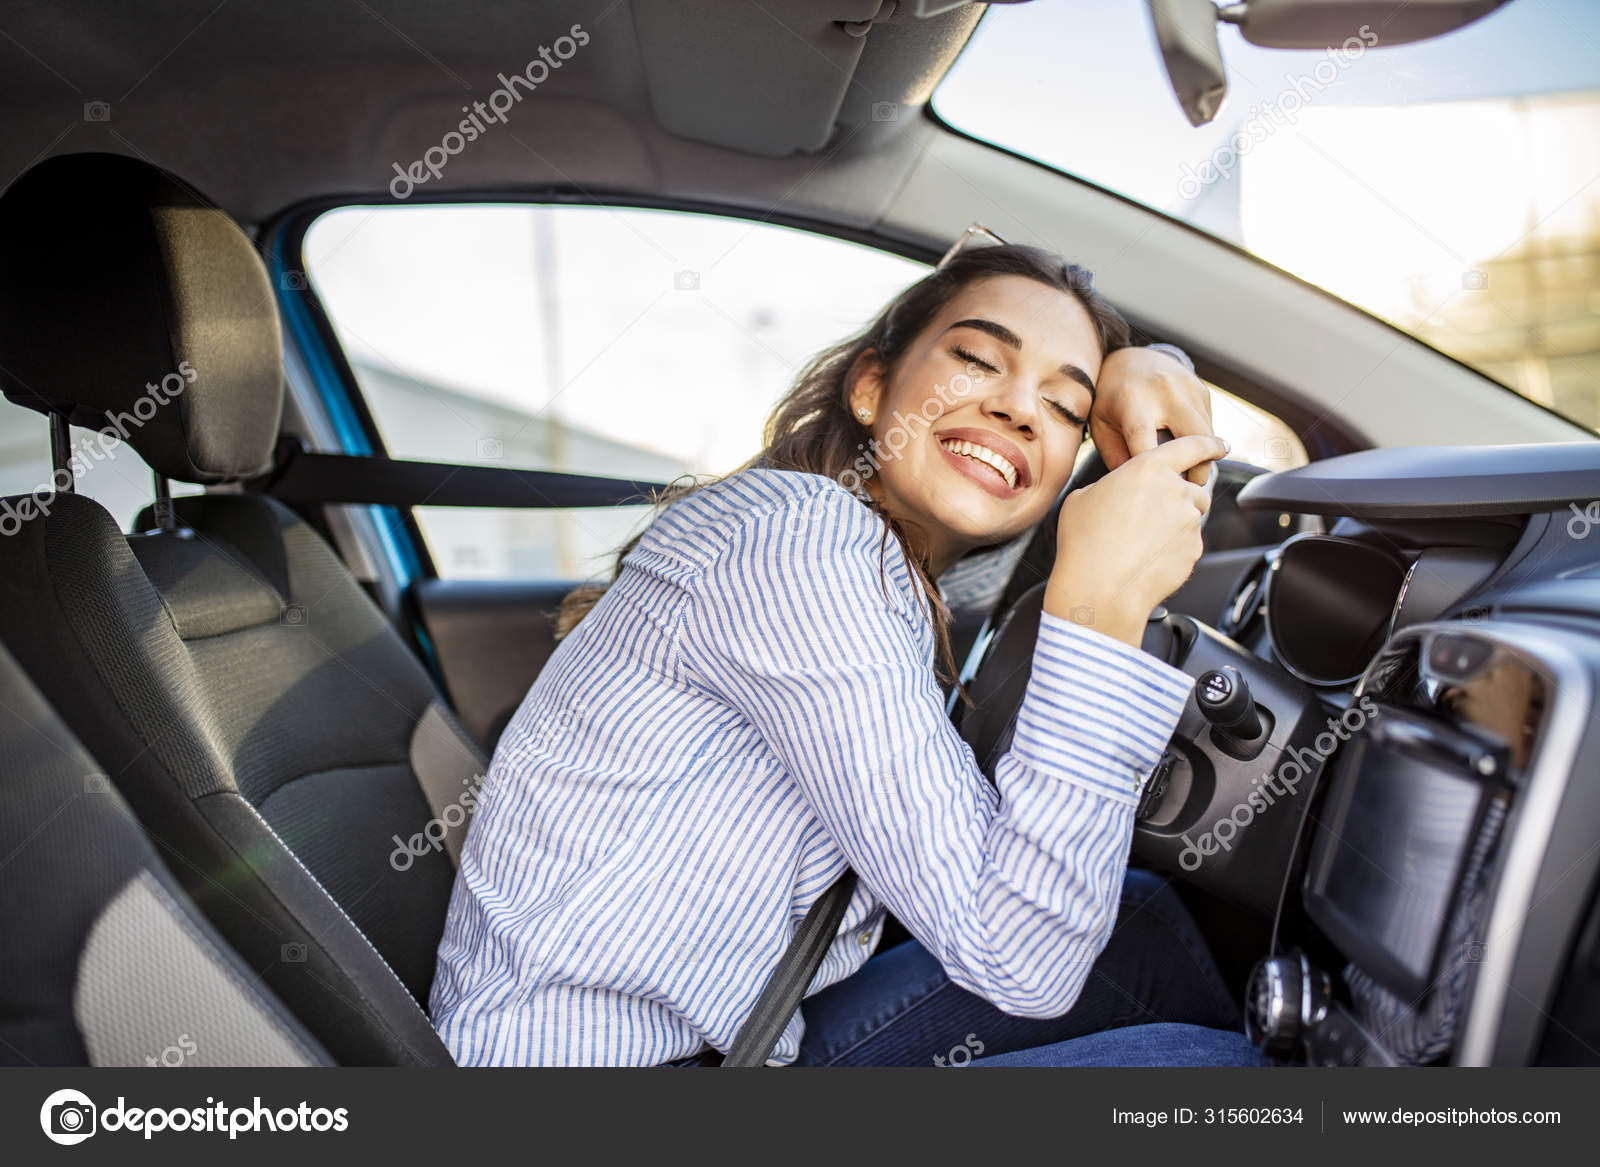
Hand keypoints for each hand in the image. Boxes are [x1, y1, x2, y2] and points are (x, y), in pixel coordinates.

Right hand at [1044, 434, 1228, 646]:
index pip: (1192, 446)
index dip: (1209, 443)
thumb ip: (1111, 485)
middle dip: (1180, 499)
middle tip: (1150, 517)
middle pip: (1194, 489)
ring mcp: (1189, 522)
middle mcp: (1176, 490)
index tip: (1222, 444)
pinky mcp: (1193, 550)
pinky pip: (1188, 545)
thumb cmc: (1085, 541)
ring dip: (1176, 523)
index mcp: (1149, 468)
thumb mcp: (1083, 497)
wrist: (1099, 587)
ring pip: (1192, 517)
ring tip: (1143, 541)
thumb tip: (1117, 492)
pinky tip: (1145, 559)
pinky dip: (1172, 549)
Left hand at [1091, 347, 1216, 486]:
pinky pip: (1210, 425)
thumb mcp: (1101, 426)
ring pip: (1207, 435)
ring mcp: (1187, 387)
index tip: (1157, 492)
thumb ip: (1115, 457)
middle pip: (1193, 439)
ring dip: (1204, 459)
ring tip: (1191, 478)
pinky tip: (1189, 453)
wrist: (1129, 359)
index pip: (1145, 441)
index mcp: (1132, 399)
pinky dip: (1204, 443)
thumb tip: (1137, 488)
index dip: (1153, 470)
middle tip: (1189, 491)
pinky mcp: (1202, 389)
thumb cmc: (1110, 400)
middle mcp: (1164, 390)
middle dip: (1197, 470)